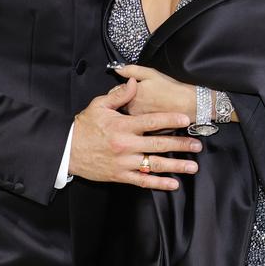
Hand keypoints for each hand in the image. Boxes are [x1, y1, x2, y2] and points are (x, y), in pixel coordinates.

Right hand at [69, 78, 201, 190]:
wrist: (66, 150)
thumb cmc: (84, 126)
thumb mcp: (99, 105)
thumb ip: (119, 95)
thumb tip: (134, 81)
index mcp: (122, 126)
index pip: (151, 121)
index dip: (170, 119)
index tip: (186, 119)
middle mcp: (126, 145)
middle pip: (159, 144)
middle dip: (181, 144)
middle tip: (198, 145)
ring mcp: (124, 162)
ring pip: (154, 165)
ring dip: (175, 166)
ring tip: (192, 166)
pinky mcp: (120, 176)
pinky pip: (142, 181)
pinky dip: (158, 183)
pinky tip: (173, 184)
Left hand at [114, 64, 195, 120]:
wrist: (190, 105)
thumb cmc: (172, 89)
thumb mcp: (151, 73)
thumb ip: (131, 71)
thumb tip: (117, 69)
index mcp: (130, 94)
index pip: (115, 92)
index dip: (123, 89)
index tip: (132, 88)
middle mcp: (131, 110)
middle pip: (120, 105)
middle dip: (126, 101)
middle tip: (142, 97)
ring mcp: (139, 121)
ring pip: (129, 114)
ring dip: (134, 111)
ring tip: (149, 105)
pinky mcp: (147, 129)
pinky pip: (139, 123)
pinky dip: (142, 119)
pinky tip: (152, 114)